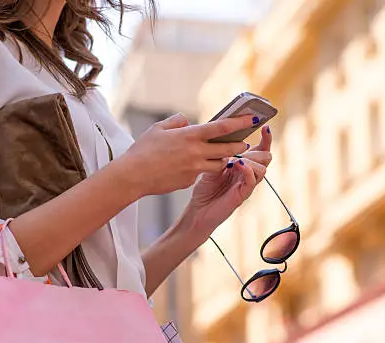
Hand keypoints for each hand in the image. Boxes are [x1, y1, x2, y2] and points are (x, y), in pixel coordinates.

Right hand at [120, 113, 255, 196]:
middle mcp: (196, 153)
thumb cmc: (142, 150)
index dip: (239, 122)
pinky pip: (201, 174)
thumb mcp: (158, 128)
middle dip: (239, 145)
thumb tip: (187, 121)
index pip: (221, 127)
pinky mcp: (189, 181)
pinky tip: (192, 167)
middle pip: (227, 148)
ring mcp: (194, 169)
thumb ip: (176, 121)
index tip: (252, 120)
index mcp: (189, 136)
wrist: (133, 176)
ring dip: (223, 158)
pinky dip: (201, 169)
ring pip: (219, 163)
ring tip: (223, 154)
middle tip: (244, 143)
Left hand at [185, 125, 272, 236]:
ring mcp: (246, 184)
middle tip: (248, 146)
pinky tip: (237, 165)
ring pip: (262, 169)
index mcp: (242, 165)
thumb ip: (222, 153)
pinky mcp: (242, 195)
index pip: (260, 150)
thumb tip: (226, 137)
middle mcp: (247, 174)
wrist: (198, 210)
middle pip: (266, 158)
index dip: (266, 139)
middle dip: (261, 148)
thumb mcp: (212, 165)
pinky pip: (252, 181)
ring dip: (252, 160)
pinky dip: (247, 170)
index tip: (265, 127)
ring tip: (238, 158)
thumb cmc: (204, 189)